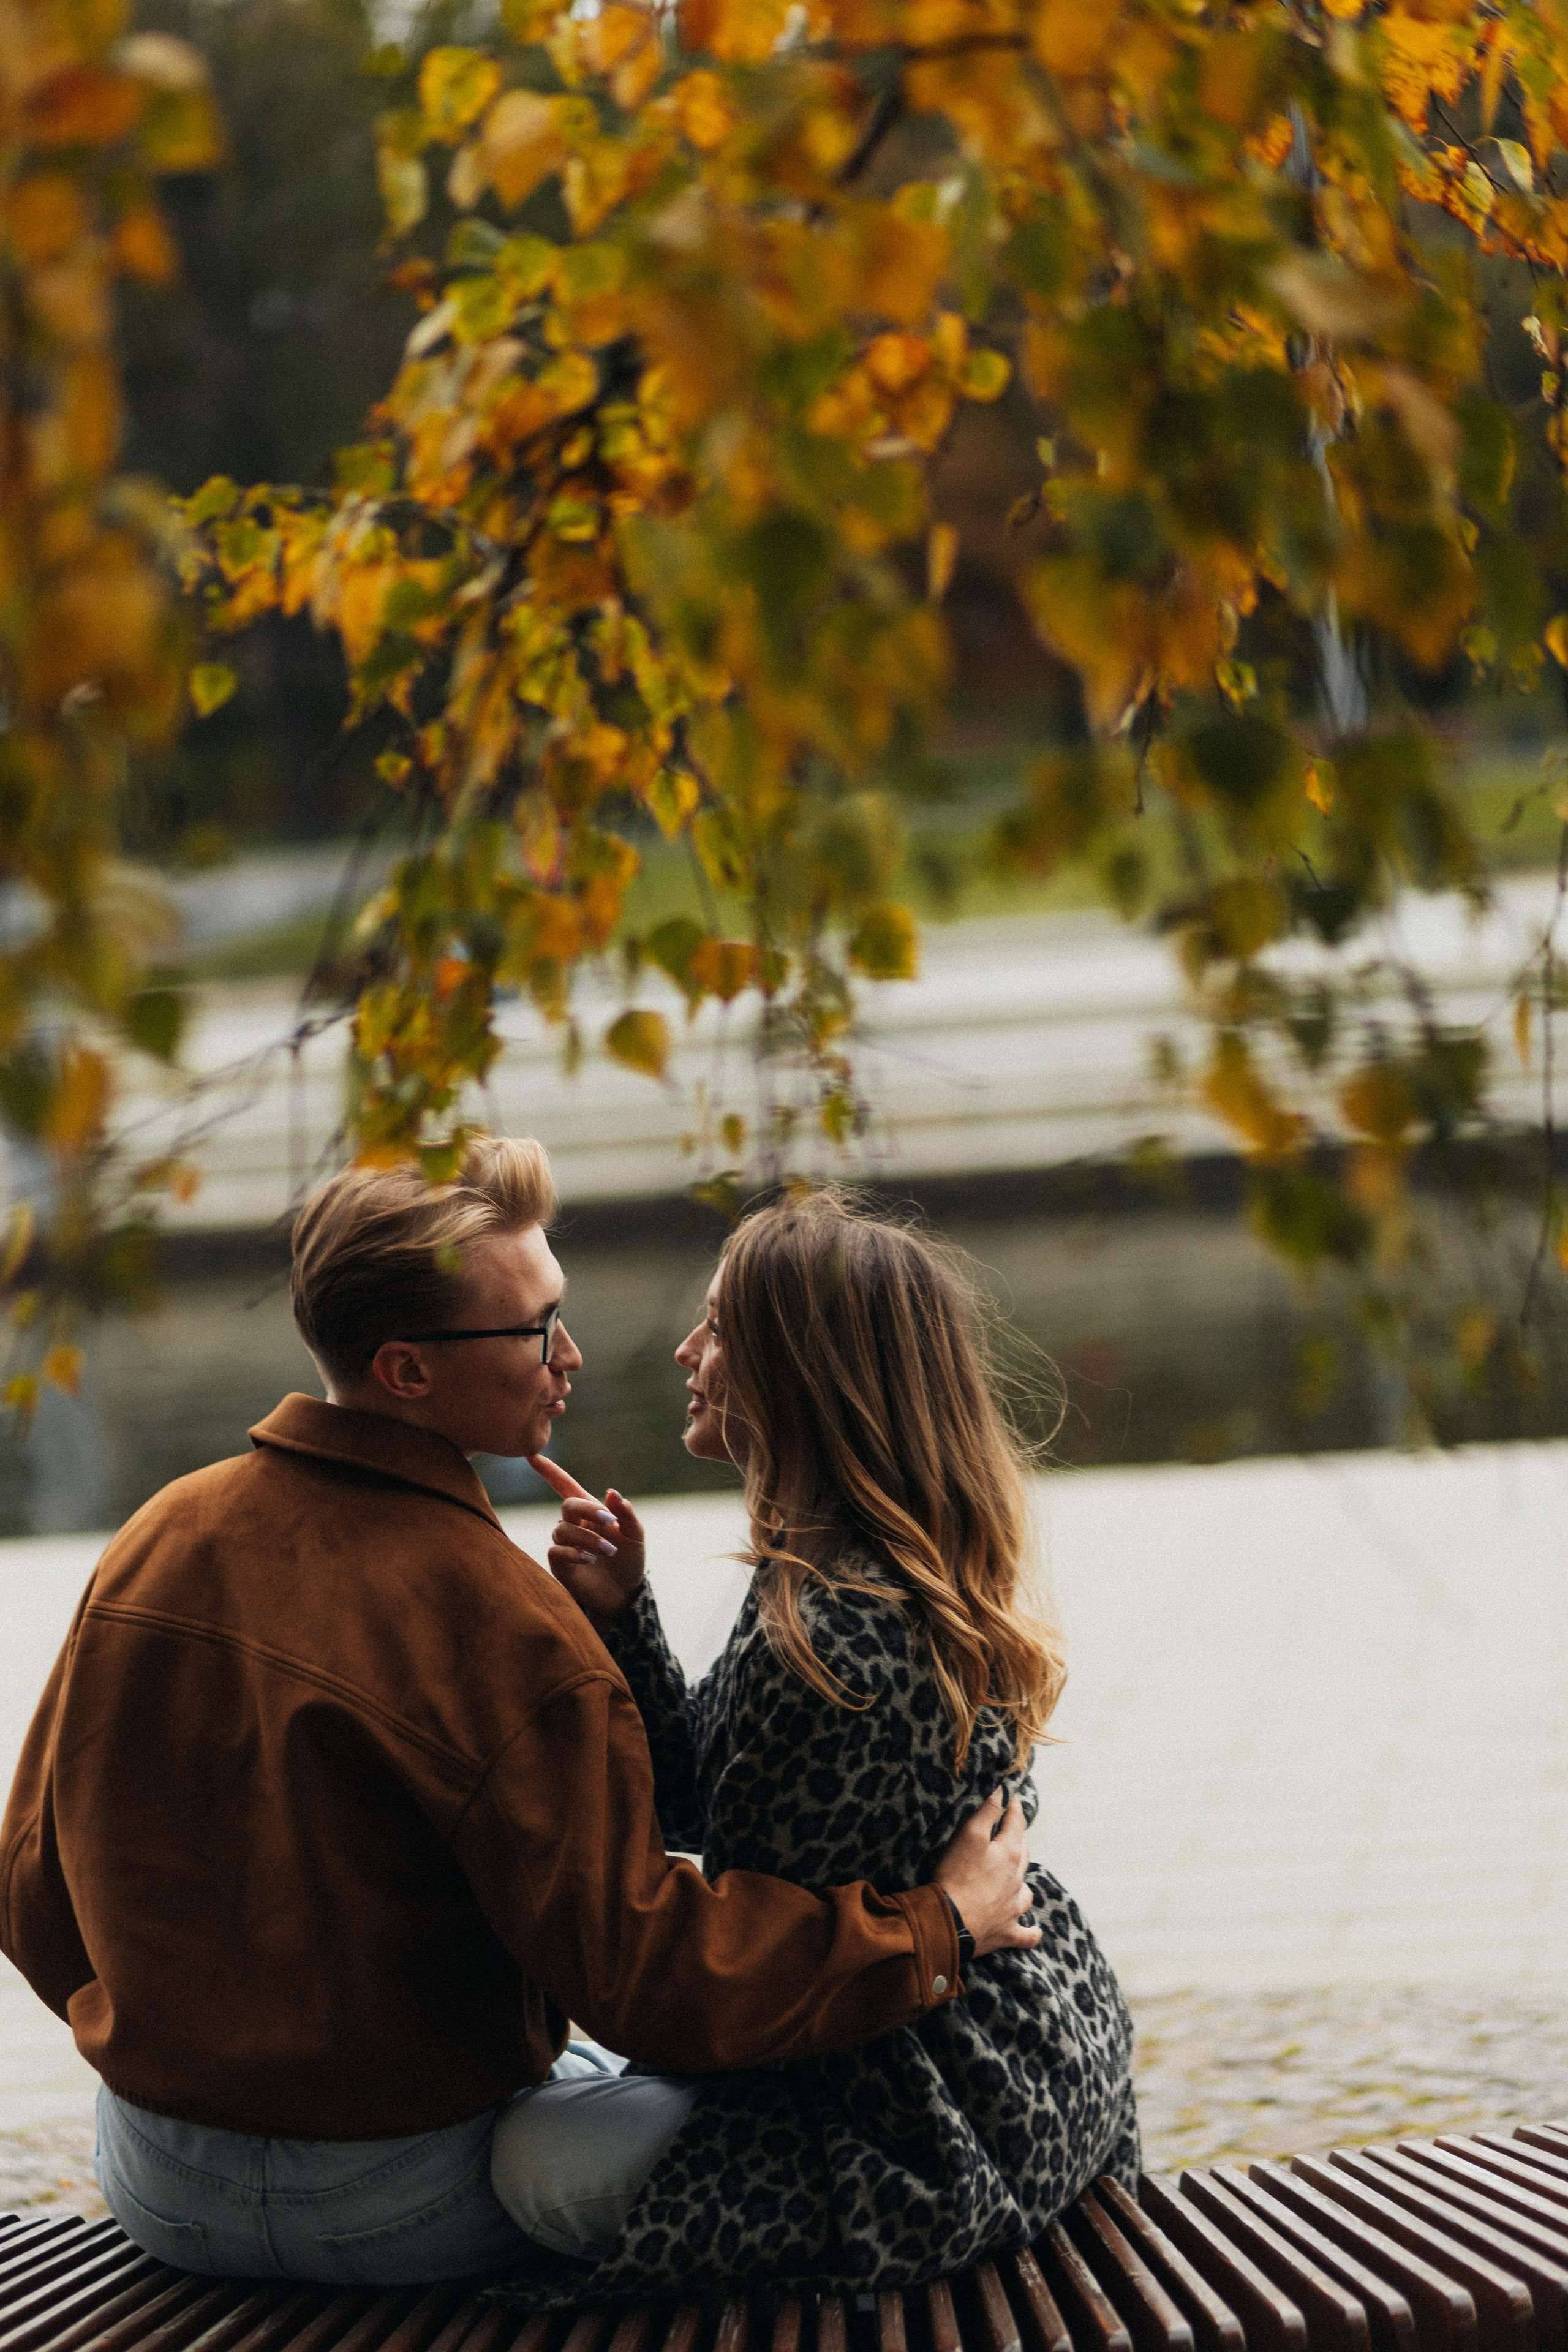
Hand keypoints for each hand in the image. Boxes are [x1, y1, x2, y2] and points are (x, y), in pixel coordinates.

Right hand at [529, 1453, 645, 1629]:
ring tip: (607, 1551)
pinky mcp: (560, 1565)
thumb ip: (626, 1513)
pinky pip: (556, 1551)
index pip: (566, 1487)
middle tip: (611, 1522)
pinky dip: (573, 1552)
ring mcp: (566, 1545)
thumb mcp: (635, 1535)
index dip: (550, 1471)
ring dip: (587, 1538)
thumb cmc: (630, 1560)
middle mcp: (575, 1525)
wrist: (625, 1594)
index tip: (532, 1455)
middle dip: (588, 1510)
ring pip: (562, 1529)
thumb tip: (611, 1492)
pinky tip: (589, 1559)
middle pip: (568, 1506)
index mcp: (591, 1512)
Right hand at [933, 1787, 1040, 1958]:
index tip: (1011, 1794)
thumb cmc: (957, 1876)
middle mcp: (1017, 1880)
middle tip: (1008, 1832)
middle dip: (1017, 1840)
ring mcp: (1014, 1908)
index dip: (1014, 1807)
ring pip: (1026, 1892)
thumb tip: (1003, 1789)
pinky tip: (1034, 1931)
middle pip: (1023, 1854)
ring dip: (1022, 1883)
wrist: (949, 1923)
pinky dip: (1031, 1932)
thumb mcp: (969, 1835)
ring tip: (1015, 1878)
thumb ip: (987, 1811)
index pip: (1016, 1823)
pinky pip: (1027, 1935)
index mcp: (1010, 1854)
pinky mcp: (1007, 1933)